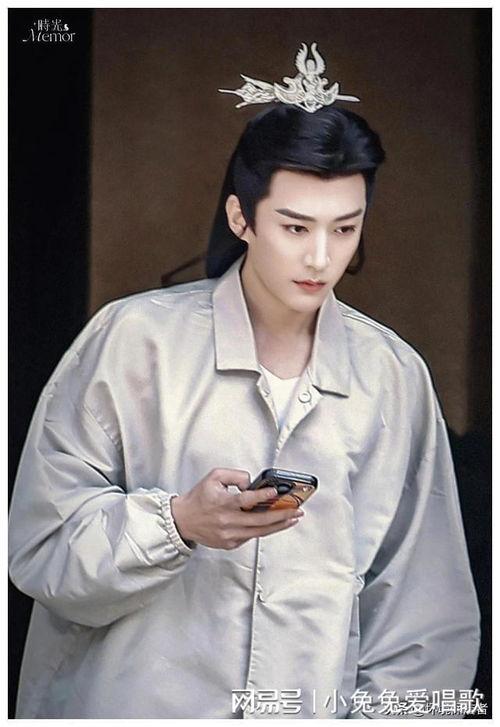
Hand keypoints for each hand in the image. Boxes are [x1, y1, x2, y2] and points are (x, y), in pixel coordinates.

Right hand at [170, 468, 303, 549]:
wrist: (183, 521)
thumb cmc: (199, 497)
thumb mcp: (214, 477)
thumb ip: (234, 475)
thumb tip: (252, 483)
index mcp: (223, 503)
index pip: (246, 501)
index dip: (262, 496)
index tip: (276, 492)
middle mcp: (227, 521)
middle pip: (260, 520)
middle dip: (281, 515)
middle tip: (297, 510)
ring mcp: (229, 535)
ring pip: (260, 532)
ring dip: (279, 525)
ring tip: (293, 518)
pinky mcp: (230, 544)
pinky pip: (251, 536)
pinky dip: (264, 530)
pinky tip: (275, 524)